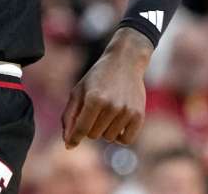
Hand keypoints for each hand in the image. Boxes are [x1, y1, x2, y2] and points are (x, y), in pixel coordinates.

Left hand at [61, 27, 150, 148]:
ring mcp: (127, 111)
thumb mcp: (78, 92)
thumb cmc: (96, 78)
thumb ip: (69, 117)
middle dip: (90, 126)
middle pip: (93, 135)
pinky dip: (120, 136)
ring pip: (109, 138)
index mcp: (94, 99)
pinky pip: (126, 140)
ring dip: (105, 129)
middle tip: (94, 111)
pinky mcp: (139, 115)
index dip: (74, 138)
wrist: (125, 62)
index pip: (81, 129)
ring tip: (107, 112)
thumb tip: (68, 144)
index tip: (70, 144)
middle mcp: (111, 106)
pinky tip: (117, 122)